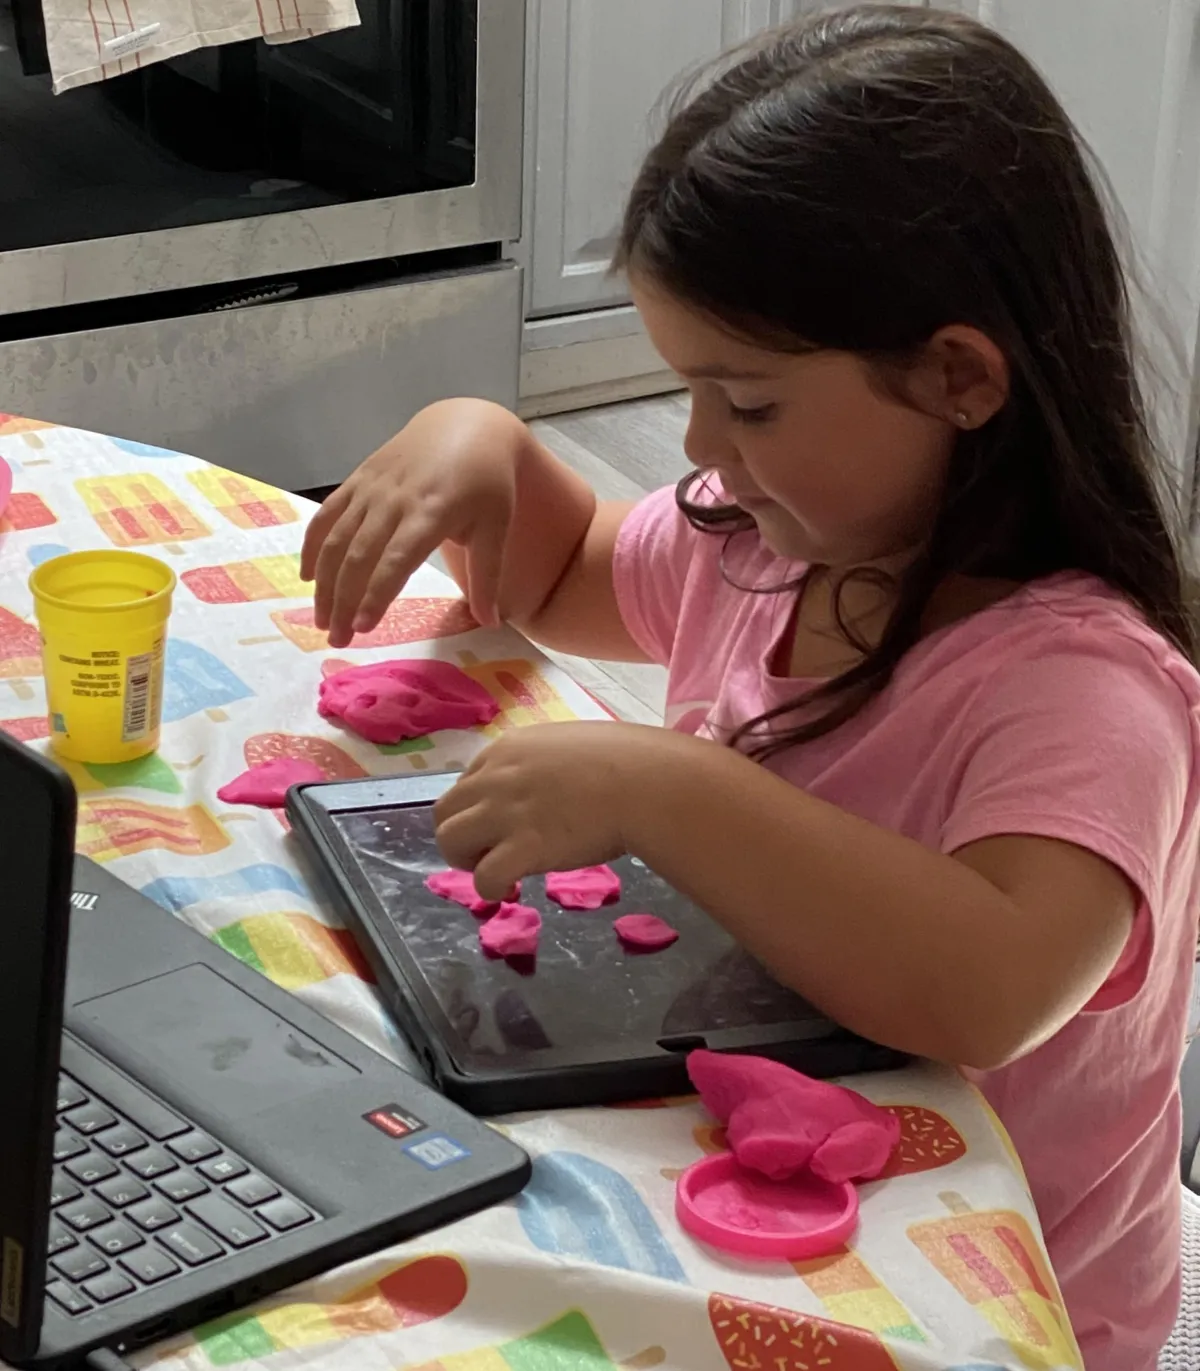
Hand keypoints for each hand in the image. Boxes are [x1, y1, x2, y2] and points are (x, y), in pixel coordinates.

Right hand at [300, 399, 525, 646]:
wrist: (467, 425)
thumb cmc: (487, 482)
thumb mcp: (497, 527)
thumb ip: (488, 577)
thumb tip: (490, 623)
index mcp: (432, 513)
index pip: (395, 562)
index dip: (375, 596)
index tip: (363, 629)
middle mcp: (394, 500)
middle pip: (358, 557)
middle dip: (343, 601)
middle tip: (336, 639)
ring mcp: (371, 488)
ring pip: (336, 539)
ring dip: (324, 583)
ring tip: (321, 620)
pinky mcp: (358, 479)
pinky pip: (327, 515)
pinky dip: (313, 546)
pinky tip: (308, 577)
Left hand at [433, 721, 664, 898]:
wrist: (645, 783)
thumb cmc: (627, 761)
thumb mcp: (570, 746)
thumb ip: (544, 764)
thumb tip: (548, 785)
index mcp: (507, 750)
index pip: (465, 782)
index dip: (478, 809)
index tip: (499, 825)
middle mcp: (495, 778)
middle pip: (444, 812)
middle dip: (461, 835)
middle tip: (487, 852)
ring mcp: (505, 812)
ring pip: (449, 841)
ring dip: (466, 861)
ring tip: (495, 871)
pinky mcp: (522, 848)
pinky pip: (483, 877)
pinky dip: (491, 888)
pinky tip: (510, 889)